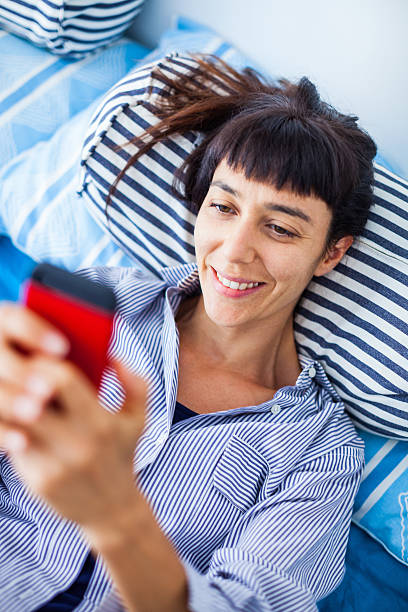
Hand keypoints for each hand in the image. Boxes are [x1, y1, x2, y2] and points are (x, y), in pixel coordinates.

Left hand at [0, 302, 147, 532]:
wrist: (112, 510)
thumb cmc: (122, 455)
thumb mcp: (139, 419)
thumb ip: (136, 384)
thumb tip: (115, 356)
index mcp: (102, 424)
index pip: (63, 380)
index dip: (47, 364)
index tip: (41, 358)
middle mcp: (78, 444)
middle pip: (35, 399)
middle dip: (24, 382)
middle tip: (20, 373)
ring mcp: (55, 465)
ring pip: (19, 424)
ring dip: (13, 405)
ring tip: (15, 394)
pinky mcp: (37, 481)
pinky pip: (16, 446)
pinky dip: (12, 429)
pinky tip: (14, 418)